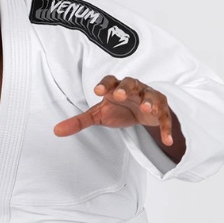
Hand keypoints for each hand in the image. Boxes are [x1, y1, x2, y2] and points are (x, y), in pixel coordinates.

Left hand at [52, 75, 175, 145]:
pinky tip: (167, 141)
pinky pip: (164, 118)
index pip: (110, 81)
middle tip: (118, 94)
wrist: (142, 111)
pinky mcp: (161, 110)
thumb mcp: (98, 114)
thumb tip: (56, 131)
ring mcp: (149, 98)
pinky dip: (166, 128)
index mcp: (116, 87)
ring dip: (150, 101)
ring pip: (151, 96)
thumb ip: (79, 122)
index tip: (97, 90)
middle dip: (125, 88)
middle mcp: (134, 89)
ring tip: (147, 108)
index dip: (104, 84)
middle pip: (131, 83)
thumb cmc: (118, 108)